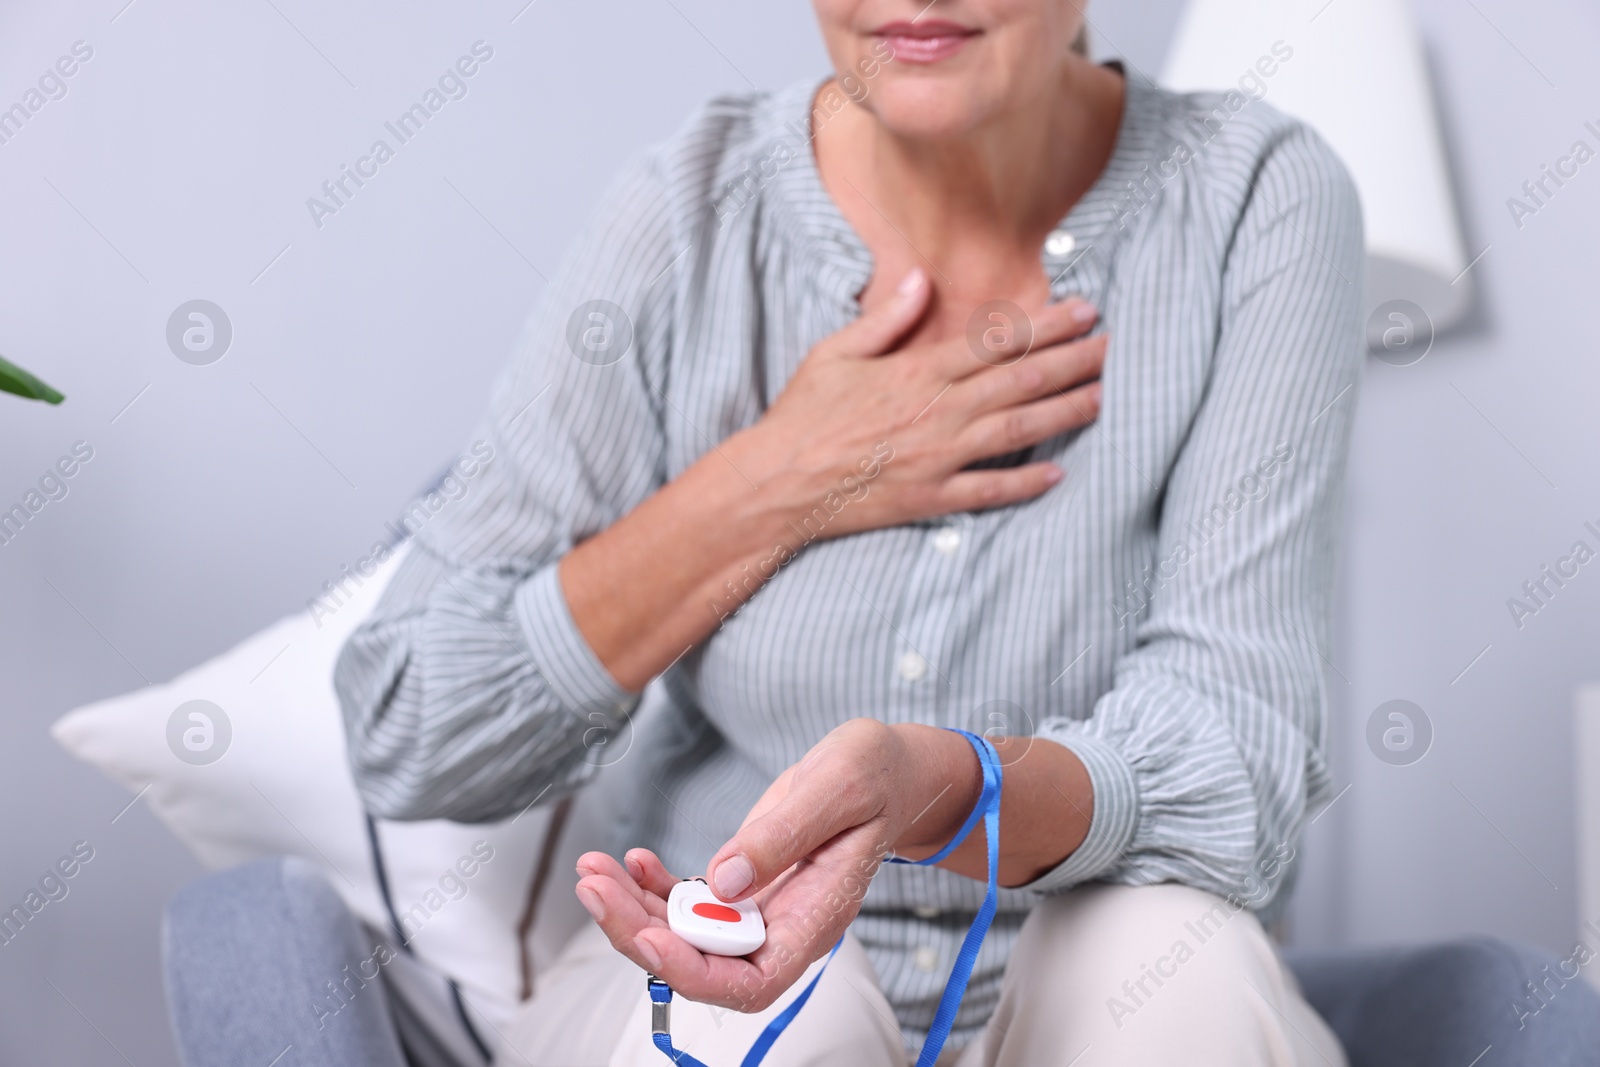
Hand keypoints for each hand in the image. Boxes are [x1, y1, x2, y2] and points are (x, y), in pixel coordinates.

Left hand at [573, 718, 980, 1011]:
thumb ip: (783, 834)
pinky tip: (633, 860)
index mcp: (819, 916)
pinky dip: (653, 887)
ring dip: (632, 909)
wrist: (890, 771)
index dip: (695, 972)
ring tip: (592, 870)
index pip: (752, 981)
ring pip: (686, 935)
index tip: (650, 940)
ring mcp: (762, 911)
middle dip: (639, 933)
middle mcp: (785, 927)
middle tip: (593, 887)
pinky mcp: (746, 886)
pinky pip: (691, 904)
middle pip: (703, 963)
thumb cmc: (876, 774)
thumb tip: (722, 881)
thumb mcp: (839, 786)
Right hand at [727, 268, 1105, 537]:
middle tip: (1111, 346)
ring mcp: (937, 458)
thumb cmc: (803, 415)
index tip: (1083, 311)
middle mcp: (937, 413)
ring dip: (1064, 413)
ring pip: (1017, 432)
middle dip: (1072, 361)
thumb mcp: (836, 352)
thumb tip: (922, 277)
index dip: (1046, 325)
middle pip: (1019, 382)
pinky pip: (988, 491)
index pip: (996, 342)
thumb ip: (886, 316)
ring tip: (1102, 398)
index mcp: (916, 372)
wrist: (778, 482)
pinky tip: (1057, 474)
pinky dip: (1025, 484)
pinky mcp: (931, 498)